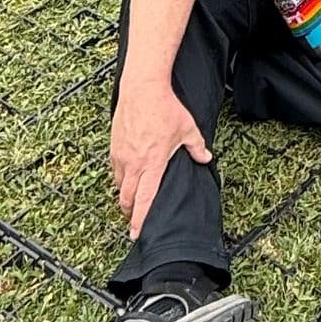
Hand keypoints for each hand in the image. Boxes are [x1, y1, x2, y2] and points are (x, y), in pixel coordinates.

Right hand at [110, 81, 210, 238]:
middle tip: (134, 220)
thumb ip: (197, 147)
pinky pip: (115, 169)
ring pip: (118, 185)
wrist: (142, 88)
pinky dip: (120, 177)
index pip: (144, 200)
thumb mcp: (188, 129)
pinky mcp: (114, 146)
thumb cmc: (165, 108)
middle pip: (126, 199)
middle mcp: (134, 163)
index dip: (139, 219)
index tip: (136, 233)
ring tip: (132, 199)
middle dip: (129, 213)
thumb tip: (206, 158)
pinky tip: (127, 175)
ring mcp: (121, 155)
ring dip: (124, 195)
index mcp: (152, 164)